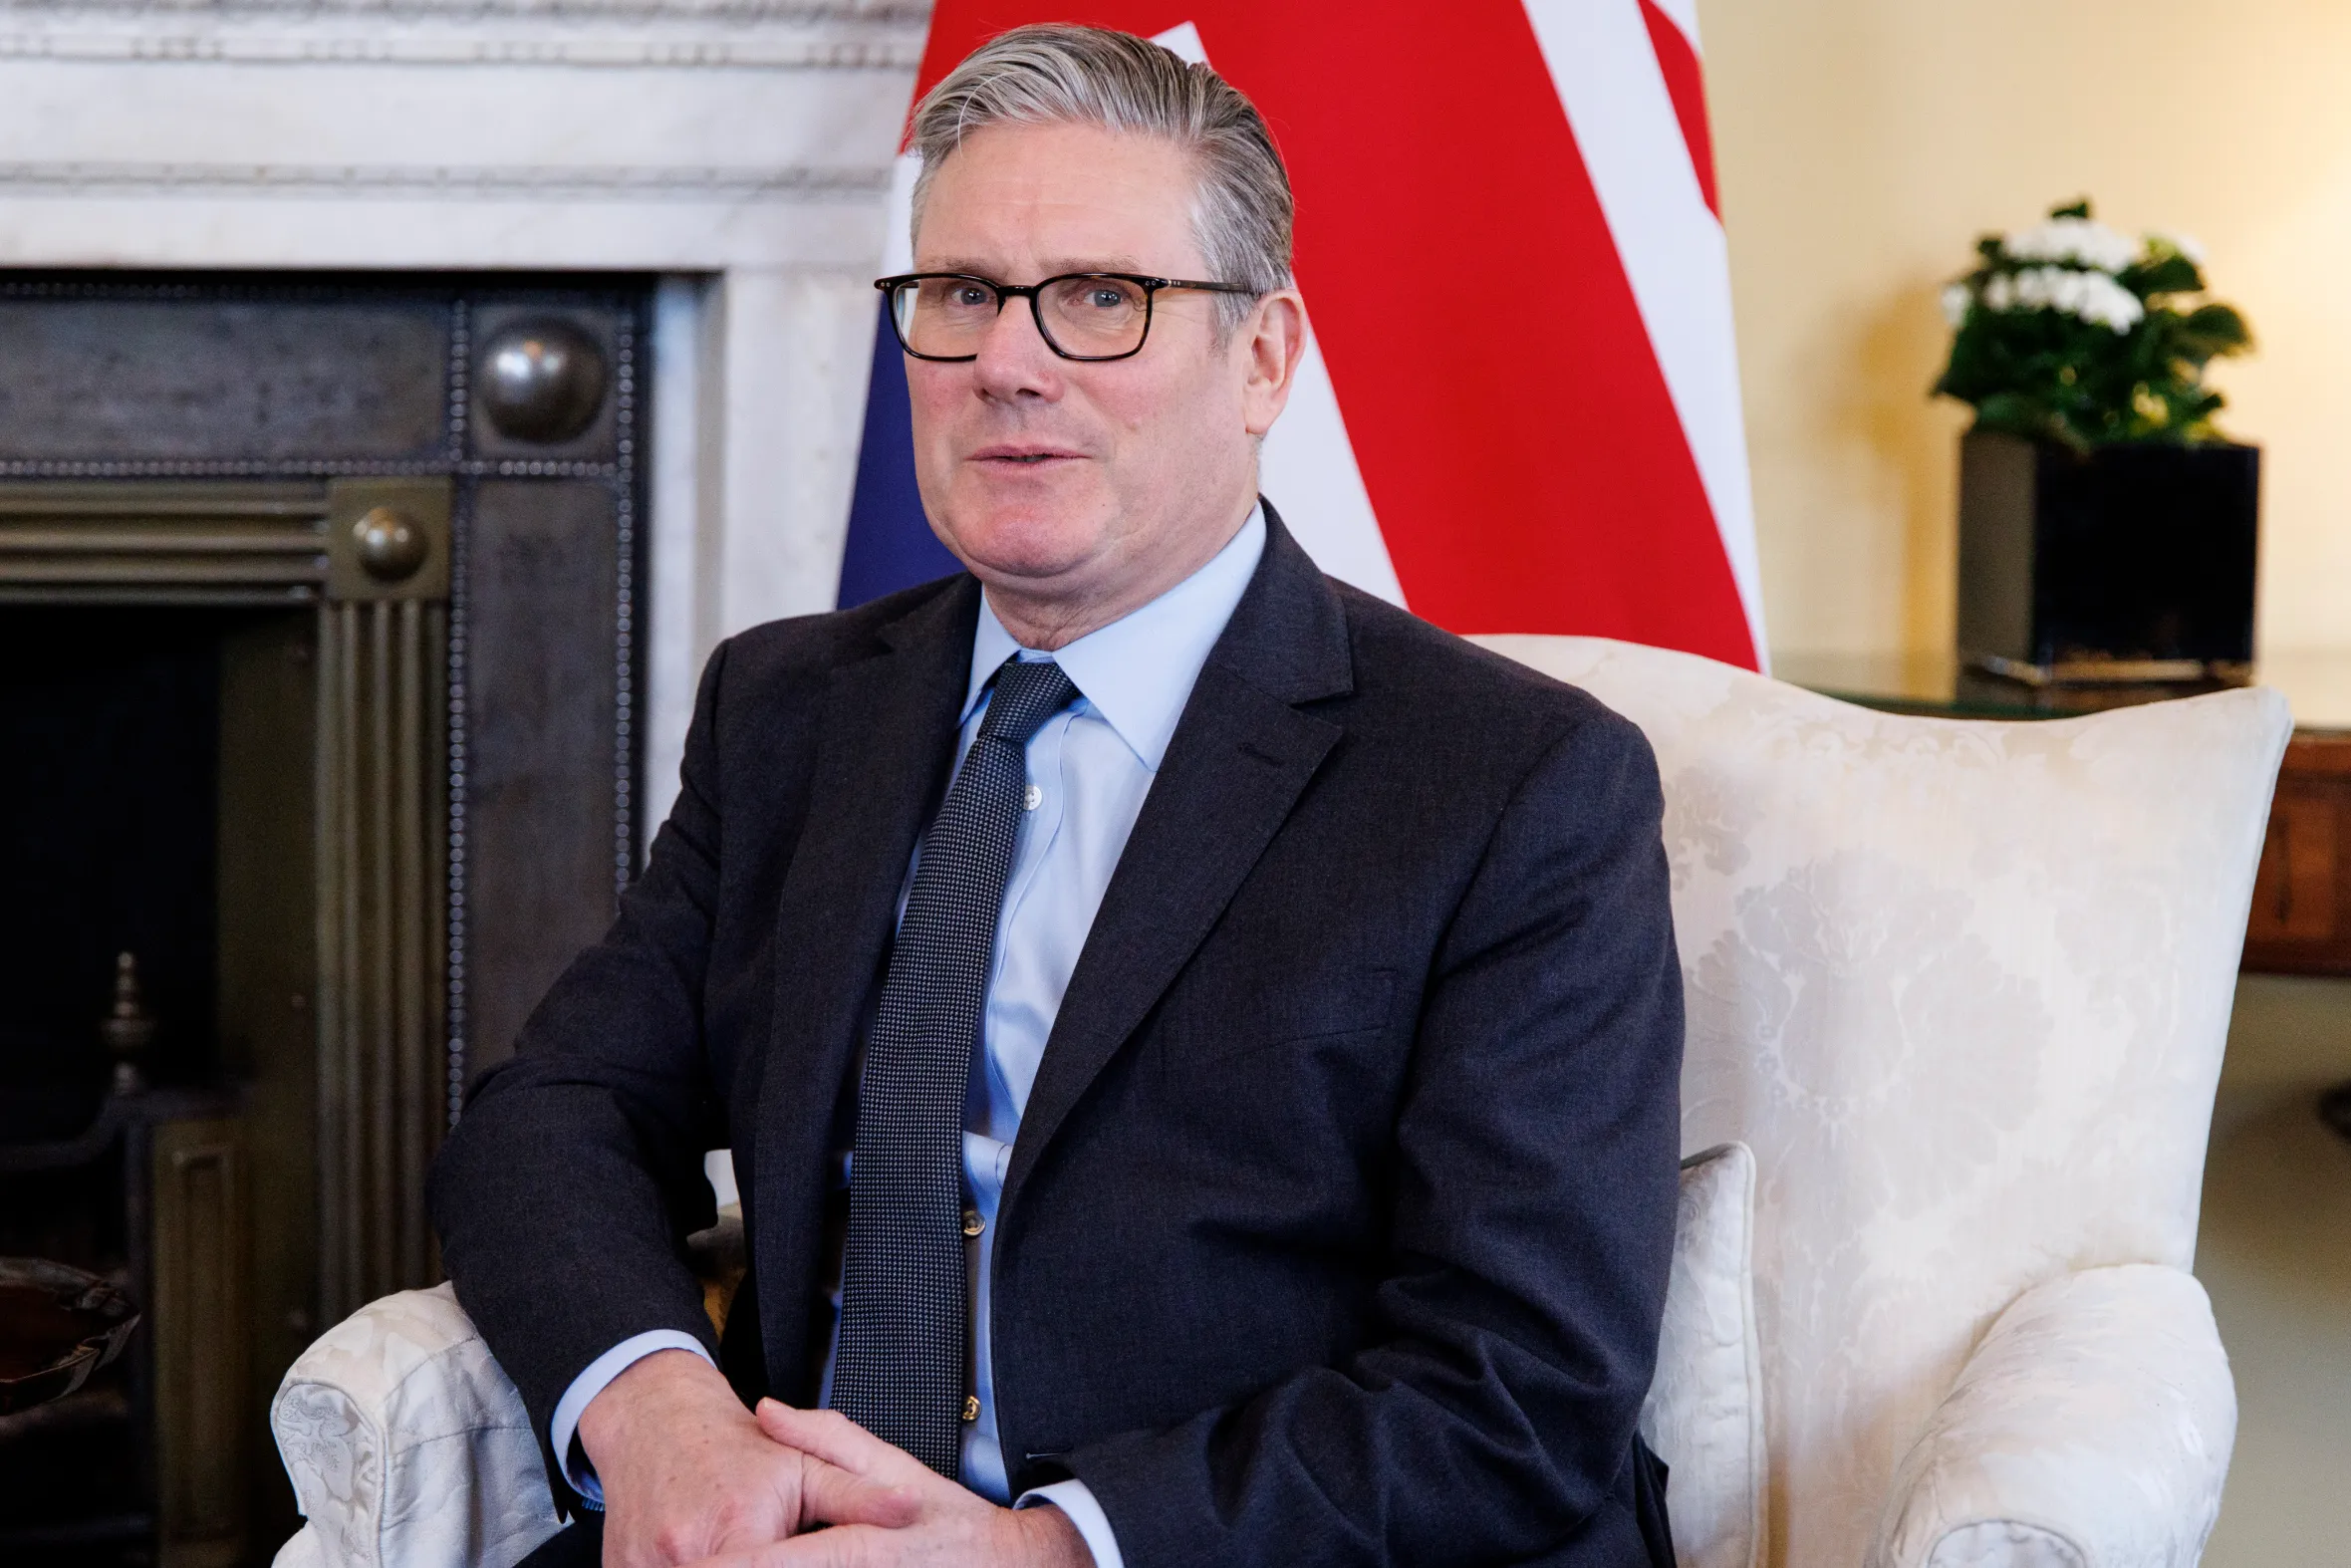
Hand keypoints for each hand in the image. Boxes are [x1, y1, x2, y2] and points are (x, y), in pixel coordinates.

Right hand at [575, 1349, 888, 1567]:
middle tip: (787, 1549)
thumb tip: (910, 1511)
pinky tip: (722, 1555)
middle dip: (774, 1567)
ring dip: (734, 1567)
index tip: (820, 1564)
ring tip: (759, 1548)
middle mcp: (683, 1557)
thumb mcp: (803, 1464)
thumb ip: (856, 1494)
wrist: (654, 1425)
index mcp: (736, 1530)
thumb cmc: (730, 1449)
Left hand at [676, 1401, 1091, 1567]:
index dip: (725, 1561)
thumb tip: (766, 1413)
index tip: (690, 1554)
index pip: (772, 1562)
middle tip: (689, 1558)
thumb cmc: (951, 1523)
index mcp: (860, 1547)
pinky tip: (762, 1567)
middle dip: (727, 1567)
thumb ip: (824, 1440)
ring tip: (715, 1560)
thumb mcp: (894, 1466)